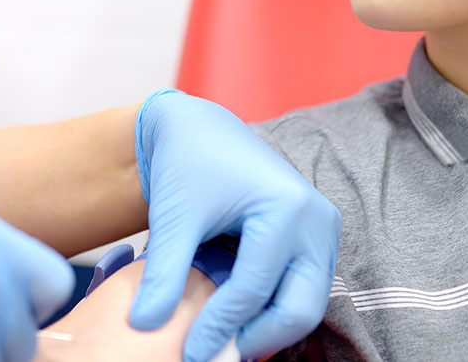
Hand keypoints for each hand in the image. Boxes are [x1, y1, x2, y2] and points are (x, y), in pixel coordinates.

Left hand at [130, 90, 341, 360]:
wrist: (199, 129)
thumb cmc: (187, 163)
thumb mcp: (174, 217)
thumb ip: (163, 273)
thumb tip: (145, 326)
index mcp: (286, 208)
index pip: (254, 290)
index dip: (220, 327)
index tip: (190, 353)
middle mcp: (316, 220)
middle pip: (299, 308)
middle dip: (258, 339)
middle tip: (215, 355)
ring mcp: (322, 230)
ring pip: (306, 303)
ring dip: (268, 328)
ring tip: (223, 341)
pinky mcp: (316, 238)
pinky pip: (304, 288)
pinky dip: (274, 309)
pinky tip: (236, 318)